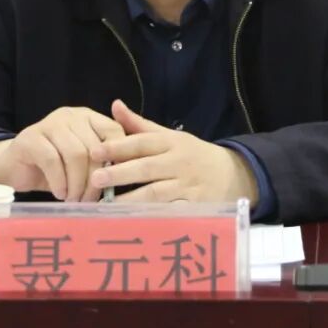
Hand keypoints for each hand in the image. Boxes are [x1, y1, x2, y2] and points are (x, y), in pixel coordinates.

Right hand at [0, 107, 124, 201]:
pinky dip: (60, 182)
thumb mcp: (82, 164)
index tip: (114, 183)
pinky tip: (60, 193)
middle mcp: (71, 116)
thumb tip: (128, 178)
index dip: (118, 157)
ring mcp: (49, 124)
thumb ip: (102, 162)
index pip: (114, 130)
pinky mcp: (30, 138)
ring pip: (75, 154)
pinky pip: (52, 161)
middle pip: (94, 147)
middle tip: (91, 201)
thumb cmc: (54, 169)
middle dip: (95, 179)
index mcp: (88, 118)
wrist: (13, 168)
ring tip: (75, 200)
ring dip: (77, 184)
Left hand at [90, 100, 259, 205]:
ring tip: (107, 206)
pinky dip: (154, 217)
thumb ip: (139, 124)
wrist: (232, 174)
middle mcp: (178, 163)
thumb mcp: (168, 136)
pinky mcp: (195, 207)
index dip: (118, 146)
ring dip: (131, 199)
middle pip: (146, 168)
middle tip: (95, 179)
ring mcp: (187, 186)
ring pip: (157, 193)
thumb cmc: (191, 154)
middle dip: (120, 174)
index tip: (94, 151)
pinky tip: (135, 222)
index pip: (141, 142)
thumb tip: (114, 105)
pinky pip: (172, 213)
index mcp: (170, 143)